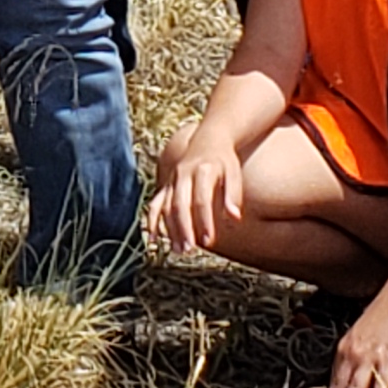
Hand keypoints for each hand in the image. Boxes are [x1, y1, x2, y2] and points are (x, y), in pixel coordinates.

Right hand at [145, 121, 245, 256]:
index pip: (201, 199)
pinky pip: (156, 203)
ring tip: (178, 250)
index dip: (204, 221)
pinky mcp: (167, 184)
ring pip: (167, 206)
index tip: (209, 241)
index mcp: (203, 170)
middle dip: (184, 228)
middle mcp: (184, 174)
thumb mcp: (234, 172)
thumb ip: (233, 195)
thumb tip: (234, 218)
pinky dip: (153, 220)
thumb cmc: (225, 160)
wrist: (209, 138)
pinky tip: (153, 238)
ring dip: (170, 228)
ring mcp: (173, 179)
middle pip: (180, 204)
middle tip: (189, 249)